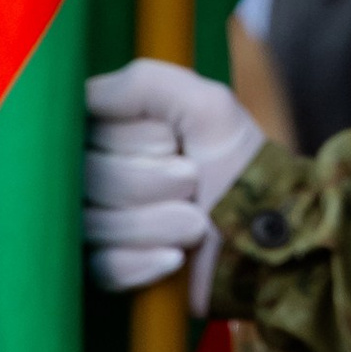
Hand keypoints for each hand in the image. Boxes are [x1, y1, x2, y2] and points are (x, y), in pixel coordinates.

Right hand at [83, 58, 266, 316]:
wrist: (266, 238)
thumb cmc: (239, 166)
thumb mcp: (208, 108)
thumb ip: (146, 84)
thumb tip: (86, 97)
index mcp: (115, 128)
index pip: (83, 127)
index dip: (131, 138)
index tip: (172, 141)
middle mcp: (98, 171)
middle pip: (89, 176)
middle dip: (154, 181)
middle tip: (193, 180)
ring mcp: (101, 221)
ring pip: (94, 222)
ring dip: (159, 222)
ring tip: (197, 221)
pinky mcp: (110, 267)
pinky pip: (103, 265)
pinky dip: (144, 260)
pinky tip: (175, 256)